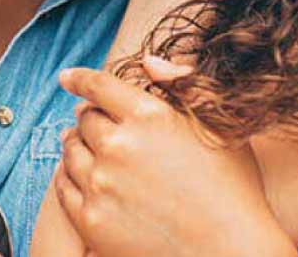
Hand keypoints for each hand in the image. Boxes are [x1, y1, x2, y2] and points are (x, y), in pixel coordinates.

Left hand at [55, 65, 297, 256]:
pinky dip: (68, 177)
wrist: (232, 254)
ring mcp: (102, 184)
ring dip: (76, 145)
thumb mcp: (218, 126)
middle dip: (88, 117)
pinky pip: (64, 187)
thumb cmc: (233, 188)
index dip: (79, 79)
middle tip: (92, 122)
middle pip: (84, 118)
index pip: (98, 86)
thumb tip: (147, 62)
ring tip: (86, 148)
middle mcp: (119, 145)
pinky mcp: (91, 219)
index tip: (67, 78)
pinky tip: (79, 177)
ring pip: (70, 151)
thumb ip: (183, 84)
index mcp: (149, 116)